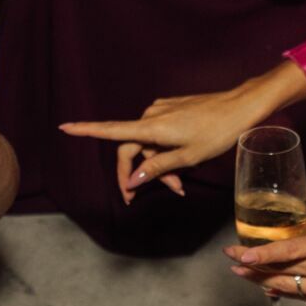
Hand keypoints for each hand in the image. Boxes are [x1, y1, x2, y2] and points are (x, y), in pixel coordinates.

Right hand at [60, 62, 305, 198]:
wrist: (242, 107)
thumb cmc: (217, 132)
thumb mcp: (188, 157)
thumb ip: (157, 168)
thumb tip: (131, 179)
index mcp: (151, 127)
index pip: (110, 130)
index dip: (85, 130)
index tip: (64, 127)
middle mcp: (151, 116)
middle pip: (130, 148)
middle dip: (137, 173)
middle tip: (140, 198)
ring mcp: (162, 112)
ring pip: (148, 145)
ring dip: (156, 167)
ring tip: (178, 185)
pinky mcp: (173, 111)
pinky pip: (160, 136)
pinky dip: (165, 154)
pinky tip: (181, 168)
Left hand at [221, 216, 305, 294]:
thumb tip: (293, 222)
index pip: (286, 251)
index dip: (262, 254)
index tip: (240, 256)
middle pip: (279, 270)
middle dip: (252, 267)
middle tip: (230, 258)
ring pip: (286, 286)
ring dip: (261, 280)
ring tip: (241, 273)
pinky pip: (300, 297)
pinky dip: (282, 291)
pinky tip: (268, 288)